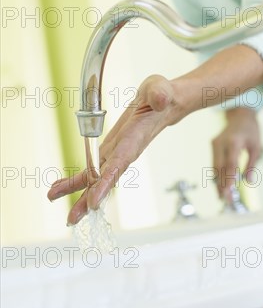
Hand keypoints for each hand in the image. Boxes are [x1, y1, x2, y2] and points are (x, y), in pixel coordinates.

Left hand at [48, 75, 180, 224]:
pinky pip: (91, 168)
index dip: (106, 182)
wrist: (162, 101)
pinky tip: (59, 188)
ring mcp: (117, 153)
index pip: (120, 164)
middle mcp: (126, 151)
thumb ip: (160, 94)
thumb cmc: (162, 95)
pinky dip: (75, 180)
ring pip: (96, 178)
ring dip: (77, 193)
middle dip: (89, 199)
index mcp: (136, 139)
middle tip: (72, 218)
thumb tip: (161, 99)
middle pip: (106, 180)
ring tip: (55, 201)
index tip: (94, 202)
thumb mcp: (161, 89)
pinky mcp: (110, 150)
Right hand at [211, 106, 261, 200]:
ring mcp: (215, 143)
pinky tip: (220, 186)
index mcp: (234, 141)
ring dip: (217, 182)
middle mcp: (221, 142)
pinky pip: (214, 163)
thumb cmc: (251, 131)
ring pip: (214, 167)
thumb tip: (249, 182)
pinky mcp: (213, 146)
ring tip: (222, 197)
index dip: (229, 178)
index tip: (229, 192)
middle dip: (221, 185)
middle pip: (219, 167)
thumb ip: (252, 164)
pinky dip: (217, 175)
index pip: (230, 163)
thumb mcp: (256, 146)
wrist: (240, 115)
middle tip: (225, 200)